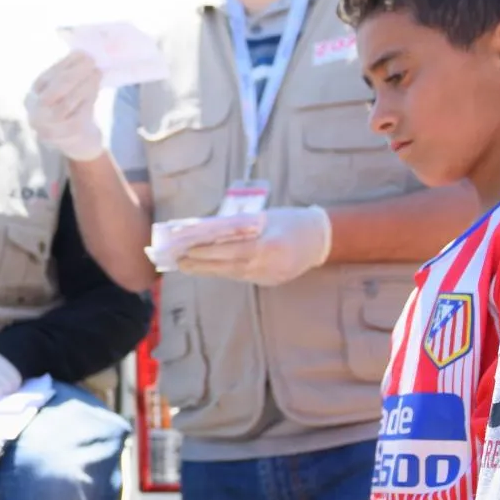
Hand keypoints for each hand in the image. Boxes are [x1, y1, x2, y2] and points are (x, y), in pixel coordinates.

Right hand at [25, 52, 106, 161]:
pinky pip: (78, 116)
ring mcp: (49, 128)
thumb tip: (82, 54)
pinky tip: (95, 89)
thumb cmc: (72, 110)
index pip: (46, 79)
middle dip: (74, 74)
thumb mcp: (64, 91)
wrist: (78, 142)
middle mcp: (36, 114)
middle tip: (91, 61)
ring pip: (65, 104)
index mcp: (32, 99)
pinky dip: (88, 100)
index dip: (64, 65)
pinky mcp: (67, 136)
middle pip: (53, 92)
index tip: (82, 53)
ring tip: (96, 73)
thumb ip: (68, 76)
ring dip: (83, 85)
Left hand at [175, 206, 331, 286]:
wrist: (322, 239)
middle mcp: (270, 265)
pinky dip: (223, 271)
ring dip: (208, 270)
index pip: (233, 251)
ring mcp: (270, 276)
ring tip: (186, 265)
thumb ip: (240, 226)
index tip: (187, 251)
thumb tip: (207, 230)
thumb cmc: (292, 221)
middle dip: (201, 265)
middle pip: (229, 267)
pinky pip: (242, 276)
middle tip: (178, 261)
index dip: (208, 253)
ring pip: (232, 274)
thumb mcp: (266, 217)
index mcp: (271, 246)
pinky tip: (207, 268)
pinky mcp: (270, 282)